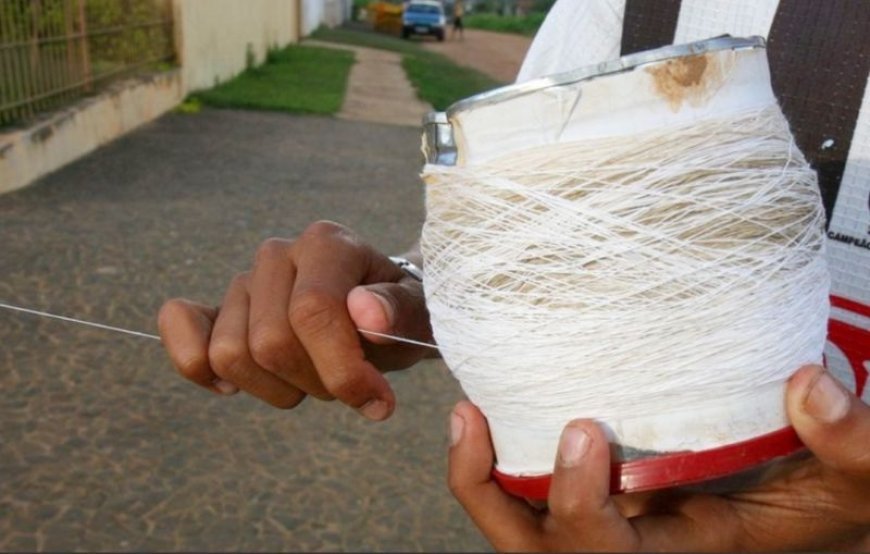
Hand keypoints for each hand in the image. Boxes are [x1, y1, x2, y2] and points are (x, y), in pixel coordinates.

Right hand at [158, 221, 433, 418]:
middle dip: (314, 383)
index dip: (341, 370)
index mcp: (327, 244)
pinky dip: (197, 365)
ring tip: (313, 379)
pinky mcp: (217, 308)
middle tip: (348, 385)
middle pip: (269, 343)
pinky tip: (237, 386)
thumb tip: (365, 313)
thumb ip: (401, 311)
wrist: (385, 312)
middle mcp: (279, 255)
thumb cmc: (402, 315)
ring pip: (229, 355)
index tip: (378, 402)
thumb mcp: (421, 316)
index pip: (312, 312)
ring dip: (276, 388)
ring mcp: (244, 281)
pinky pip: (178, 326)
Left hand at [448, 365, 869, 550]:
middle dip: (496, 501)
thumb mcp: (860, 477)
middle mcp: (636, 543)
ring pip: (519, 531)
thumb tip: (808, 383)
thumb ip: (852, 441)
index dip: (582, 510)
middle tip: (477, 421)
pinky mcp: (601, 489)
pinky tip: (487, 410)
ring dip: (480, 481)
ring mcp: (611, 519)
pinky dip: (495, 463)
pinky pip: (526, 496)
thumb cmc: (832, 491)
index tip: (584, 432)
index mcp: (686, 548)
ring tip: (466, 415)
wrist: (817, 494)